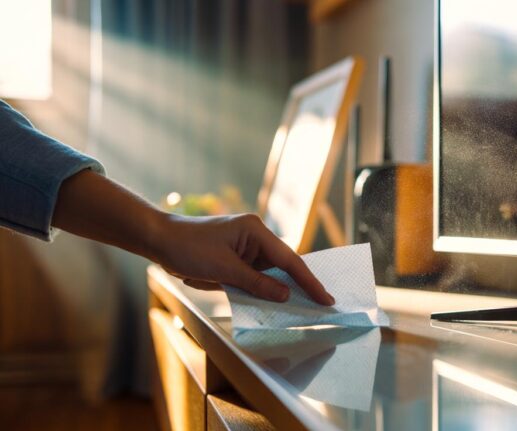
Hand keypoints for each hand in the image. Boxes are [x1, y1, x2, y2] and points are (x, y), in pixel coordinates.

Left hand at [151, 213, 334, 304]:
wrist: (158, 240)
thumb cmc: (188, 247)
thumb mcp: (223, 269)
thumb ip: (256, 284)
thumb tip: (284, 295)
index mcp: (256, 231)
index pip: (289, 260)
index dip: (309, 281)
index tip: (325, 298)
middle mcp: (254, 237)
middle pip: (282, 266)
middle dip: (296, 287)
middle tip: (320, 306)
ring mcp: (245, 247)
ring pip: (268, 274)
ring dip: (273, 291)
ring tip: (296, 308)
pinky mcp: (235, 258)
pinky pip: (253, 277)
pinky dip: (257, 290)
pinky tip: (265, 303)